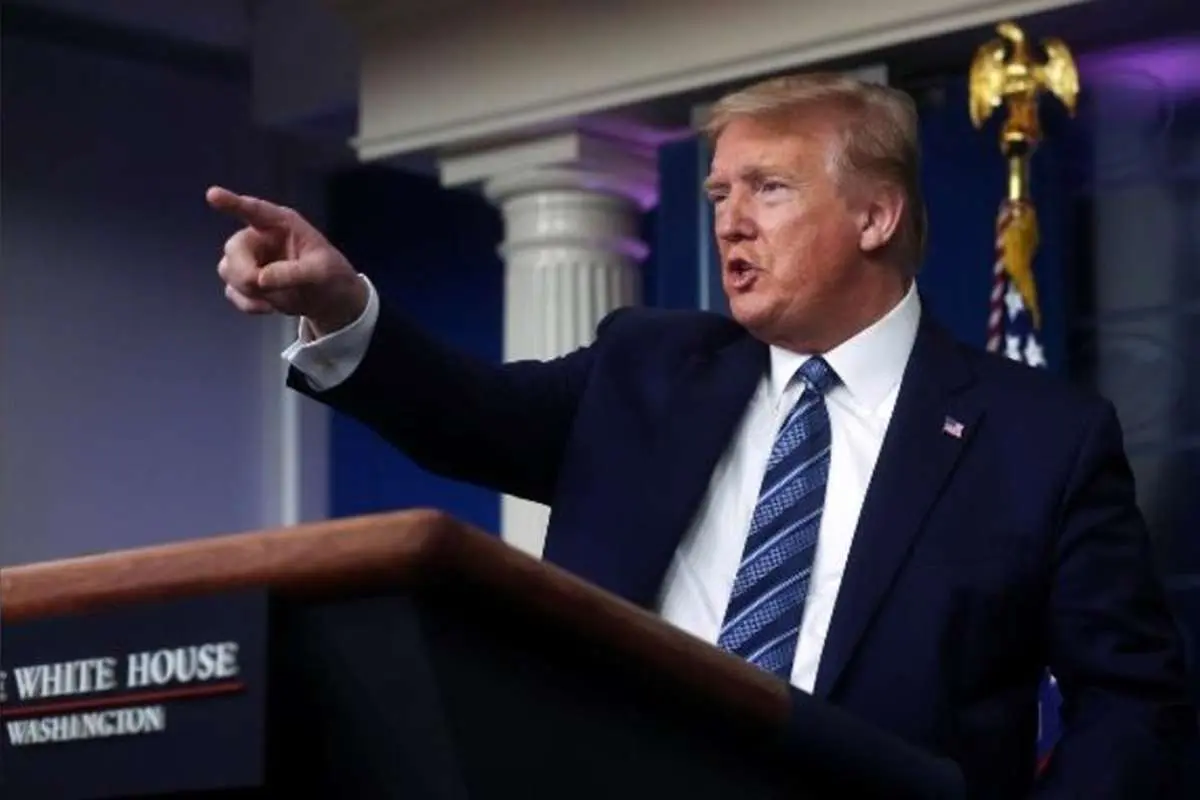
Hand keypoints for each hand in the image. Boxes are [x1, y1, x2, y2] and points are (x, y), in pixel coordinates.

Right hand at [208, 186, 367, 335]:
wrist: (330, 301)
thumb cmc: (330, 274)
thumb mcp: (321, 272)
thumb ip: (293, 273)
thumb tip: (260, 279)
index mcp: (282, 224)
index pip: (255, 211)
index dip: (233, 202)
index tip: (213, 195)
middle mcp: (261, 237)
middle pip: (234, 249)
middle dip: (243, 272)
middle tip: (260, 286)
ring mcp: (250, 260)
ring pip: (227, 270)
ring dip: (247, 289)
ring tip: (276, 298)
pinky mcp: (245, 283)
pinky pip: (232, 292)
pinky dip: (248, 304)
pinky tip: (270, 307)